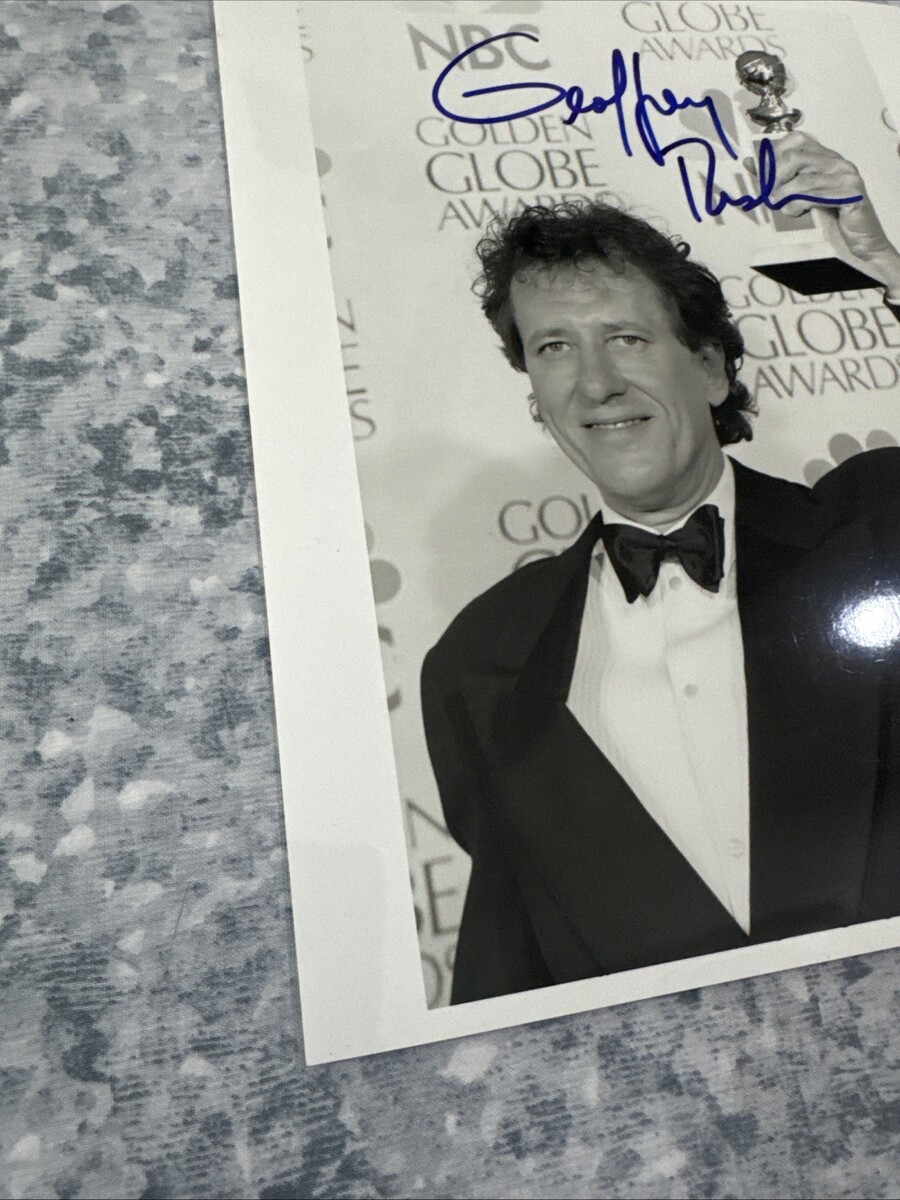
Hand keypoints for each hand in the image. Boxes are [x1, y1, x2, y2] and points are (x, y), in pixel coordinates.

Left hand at [753, 131, 899, 292]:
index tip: (760, 175)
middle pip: (794, 156)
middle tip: (769, 195)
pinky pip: (814, 196)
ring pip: (802, 179)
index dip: (773, 155)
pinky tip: (796, 212)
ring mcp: (846, 175)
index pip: (796, 139)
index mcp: (826, 157)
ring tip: (782, 207)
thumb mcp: (801, 195)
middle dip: (774, 177)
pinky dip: (797, 205)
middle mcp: (837, 161)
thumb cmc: (830, 219)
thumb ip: (779, 179)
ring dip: (783, 197)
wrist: (860, 242)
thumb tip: (750, 163)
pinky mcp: (850, 194)